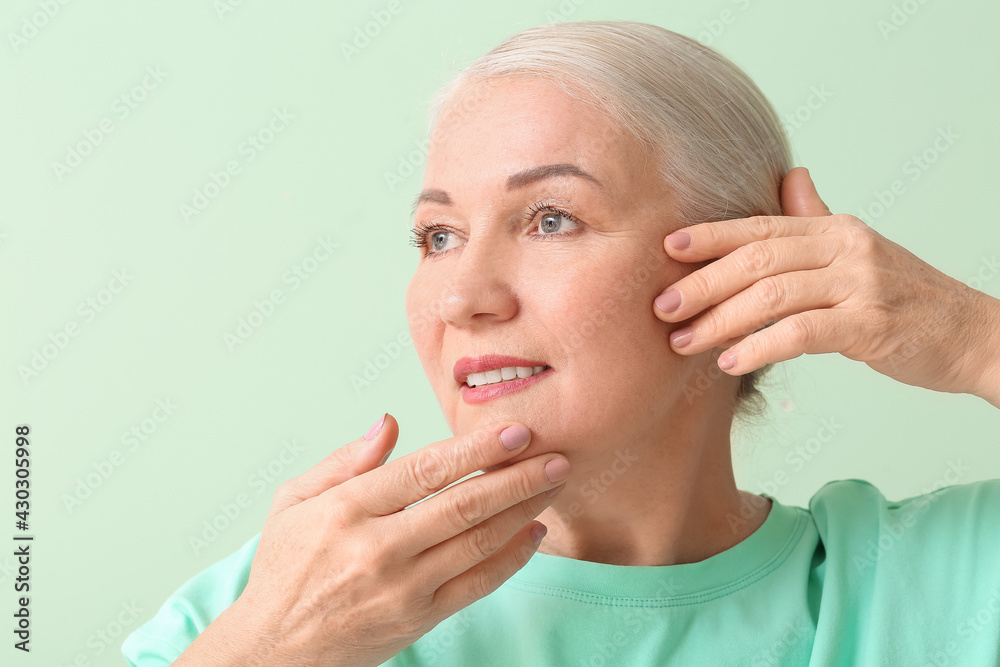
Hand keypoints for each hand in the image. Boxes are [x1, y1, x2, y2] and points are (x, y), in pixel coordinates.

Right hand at [176, 415, 568, 666]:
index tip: (514, 432)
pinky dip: (512, 558)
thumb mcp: (293, 502)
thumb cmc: (285, 569)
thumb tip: (389, 422)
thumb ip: (344, 461)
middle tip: (554, 455)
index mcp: (346, 510)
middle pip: (462, 505)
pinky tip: (533, 532)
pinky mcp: (419, 620)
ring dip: (523, 510)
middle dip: (516, 477)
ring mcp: (402, 588)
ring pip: (478, 542)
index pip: (424, 470)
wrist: (276, 650)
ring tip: (553, 484)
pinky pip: (478, 584)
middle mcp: (378, 549)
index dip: (475, 449)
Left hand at [652, 167, 999, 399]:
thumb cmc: (905, 298)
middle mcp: (844, 248)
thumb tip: (789, 179)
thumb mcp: (859, 251)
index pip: (759, 227)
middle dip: (701, 284)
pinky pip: (800, 333)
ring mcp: (860, 284)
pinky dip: (759, 347)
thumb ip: (817, 220)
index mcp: (834, 229)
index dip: (709, 236)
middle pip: (756, 259)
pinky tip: (730, 363)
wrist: (973, 334)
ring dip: (719, 321)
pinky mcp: (871, 324)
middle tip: (661, 308)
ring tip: (683, 343)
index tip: (666, 248)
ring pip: (771, 295)